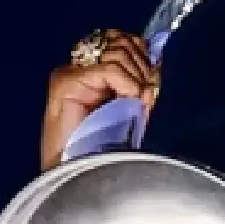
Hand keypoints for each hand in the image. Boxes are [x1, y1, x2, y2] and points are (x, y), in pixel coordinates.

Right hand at [39, 30, 159, 170]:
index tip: (154, 87)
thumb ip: (139, 89)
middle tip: (147, 97)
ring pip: (118, 51)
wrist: (77, 183)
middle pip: (123, 40)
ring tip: (139, 104)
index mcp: (94, 72)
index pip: (125, 42)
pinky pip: (109, 69)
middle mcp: (80, 67)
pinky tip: (131, 103)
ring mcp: (71, 73)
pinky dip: (127, 84)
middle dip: (144, 67)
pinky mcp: (66, 82)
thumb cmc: (102, 156)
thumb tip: (158, 67)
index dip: (145, 59)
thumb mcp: (131, 115)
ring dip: (137, 78)